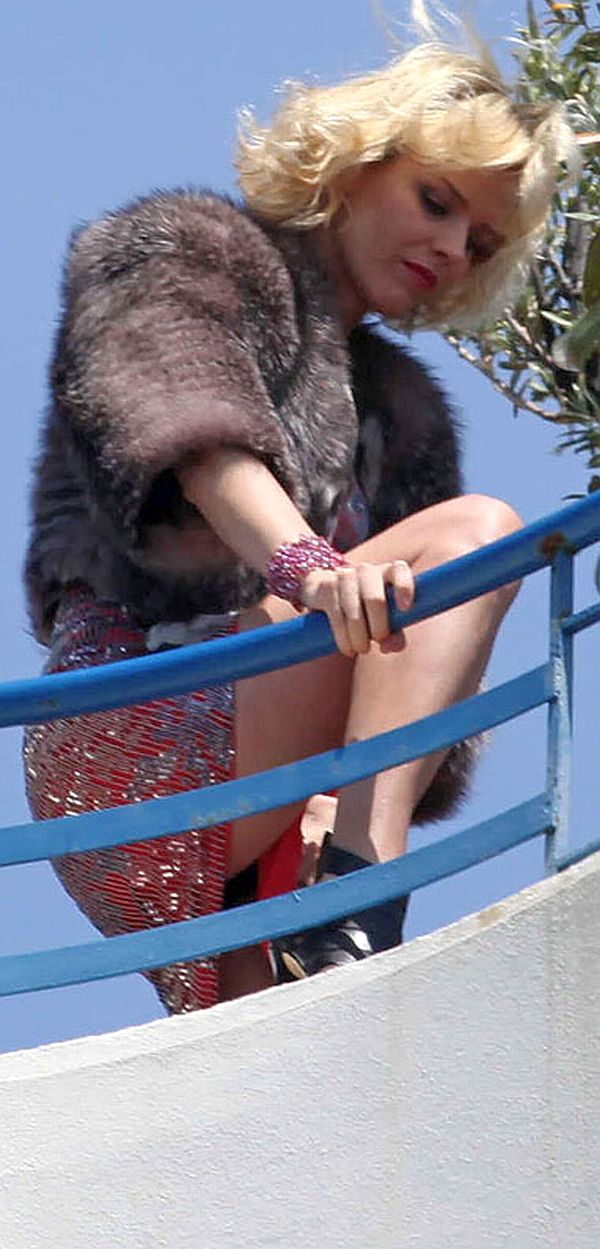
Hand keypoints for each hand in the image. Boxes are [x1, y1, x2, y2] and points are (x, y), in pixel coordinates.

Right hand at [300, 559, 414, 656]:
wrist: (329, 598)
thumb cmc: (368, 612)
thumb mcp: (386, 622)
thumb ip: (394, 636)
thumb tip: (389, 646)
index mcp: (388, 573)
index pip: (400, 570)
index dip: (404, 587)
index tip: (405, 609)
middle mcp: (367, 571)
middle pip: (375, 599)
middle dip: (379, 627)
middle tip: (379, 640)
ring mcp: (345, 576)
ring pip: (354, 612)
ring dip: (359, 637)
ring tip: (362, 649)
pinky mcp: (326, 587)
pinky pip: (336, 616)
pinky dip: (344, 638)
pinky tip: (347, 649)